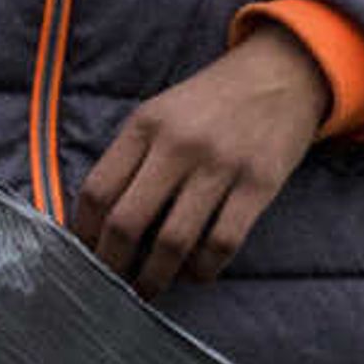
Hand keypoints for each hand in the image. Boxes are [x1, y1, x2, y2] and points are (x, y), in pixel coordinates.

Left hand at [73, 25, 327, 297]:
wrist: (281, 72)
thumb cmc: (211, 101)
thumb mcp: (160, 112)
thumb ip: (131, 156)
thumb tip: (98, 220)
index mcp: (145, 125)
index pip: (97, 190)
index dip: (83, 232)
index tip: (83, 255)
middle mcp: (177, 145)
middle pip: (126, 222)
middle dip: (112, 265)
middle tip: (110, 287)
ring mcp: (220, 165)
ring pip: (173, 241)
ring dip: (154, 277)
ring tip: (147, 290)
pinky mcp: (258, 184)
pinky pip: (222, 242)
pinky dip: (203, 269)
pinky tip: (196, 273)